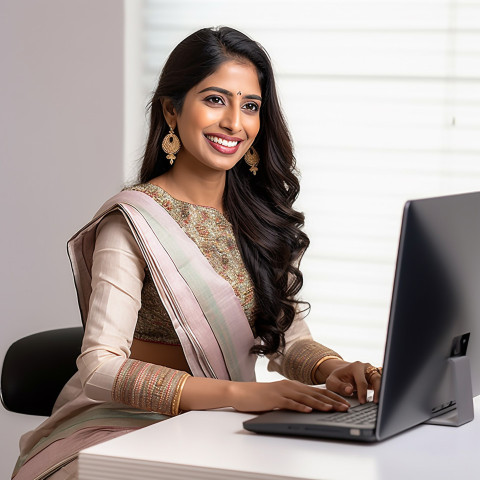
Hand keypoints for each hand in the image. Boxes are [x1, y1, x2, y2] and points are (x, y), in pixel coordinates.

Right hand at [228, 379, 349, 413]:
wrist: (241, 392)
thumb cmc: (261, 396)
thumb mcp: (281, 396)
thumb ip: (294, 399)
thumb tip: (310, 407)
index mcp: (293, 385)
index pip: (317, 390)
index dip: (332, 396)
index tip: (345, 402)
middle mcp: (290, 386)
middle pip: (315, 393)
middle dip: (332, 400)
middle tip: (346, 407)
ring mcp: (282, 391)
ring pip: (305, 398)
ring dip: (319, 404)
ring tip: (332, 409)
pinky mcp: (274, 398)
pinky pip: (289, 403)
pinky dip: (299, 406)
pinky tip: (308, 410)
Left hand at [324, 361, 381, 403]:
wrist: (341, 375)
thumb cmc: (337, 379)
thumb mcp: (332, 382)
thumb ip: (339, 386)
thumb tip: (349, 390)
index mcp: (356, 366)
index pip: (362, 381)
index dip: (362, 392)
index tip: (362, 402)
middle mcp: (366, 367)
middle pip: (376, 378)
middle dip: (377, 391)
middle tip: (376, 403)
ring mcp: (372, 371)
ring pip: (381, 380)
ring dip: (382, 391)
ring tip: (380, 403)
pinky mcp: (375, 377)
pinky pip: (382, 383)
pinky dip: (382, 390)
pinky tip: (381, 400)